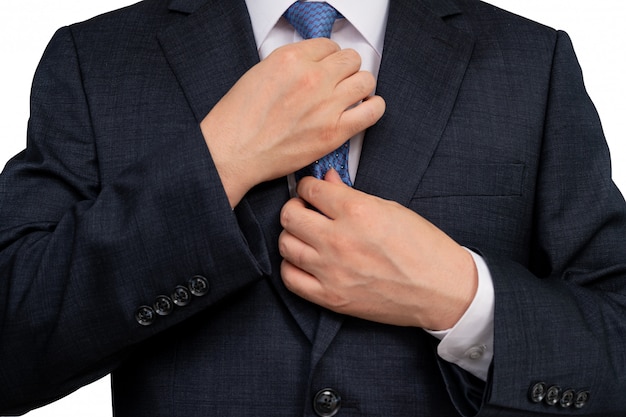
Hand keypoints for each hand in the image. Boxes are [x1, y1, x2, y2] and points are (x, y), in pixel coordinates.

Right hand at [200, 38, 384, 206]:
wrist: (234, 152)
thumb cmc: (239, 119)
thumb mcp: (260, 73)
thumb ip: (290, 65)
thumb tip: (310, 65)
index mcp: (292, 59)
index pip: (329, 46)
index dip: (329, 58)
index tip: (327, 68)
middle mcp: (313, 78)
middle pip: (351, 59)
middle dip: (346, 69)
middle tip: (339, 81)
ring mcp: (326, 105)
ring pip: (366, 80)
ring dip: (360, 86)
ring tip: (351, 95)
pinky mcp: (334, 132)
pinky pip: (372, 111)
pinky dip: (373, 107)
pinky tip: (363, 109)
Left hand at [278, 170, 477, 329]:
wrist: (441, 290)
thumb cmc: (422, 246)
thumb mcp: (390, 209)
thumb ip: (351, 193)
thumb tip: (326, 179)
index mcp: (357, 211)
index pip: (310, 189)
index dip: (308, 186)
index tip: (312, 191)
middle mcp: (339, 240)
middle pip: (289, 215)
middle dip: (295, 207)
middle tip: (305, 210)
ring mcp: (332, 271)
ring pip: (285, 245)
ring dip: (292, 235)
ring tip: (306, 235)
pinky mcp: (331, 298)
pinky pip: (290, 279)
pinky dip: (291, 266)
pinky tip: (304, 261)